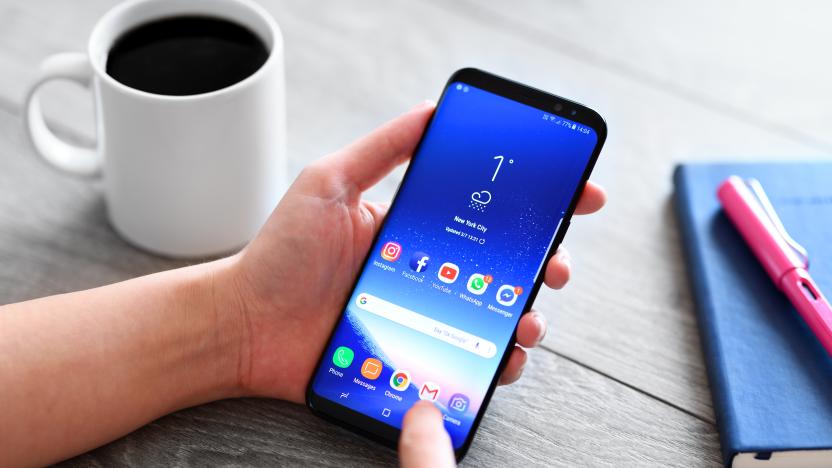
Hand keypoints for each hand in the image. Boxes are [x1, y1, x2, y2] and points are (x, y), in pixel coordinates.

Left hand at [219, 101, 605, 402]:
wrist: (246, 324)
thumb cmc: (281, 255)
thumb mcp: (330, 183)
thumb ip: (381, 148)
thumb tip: (432, 110)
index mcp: (415, 226)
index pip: (486, 211)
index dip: (535, 203)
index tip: (576, 195)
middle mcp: (428, 269)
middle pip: (505, 266)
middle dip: (545, 263)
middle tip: (554, 265)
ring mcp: (425, 314)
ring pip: (497, 315)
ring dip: (528, 316)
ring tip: (528, 317)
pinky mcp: (416, 354)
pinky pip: (470, 359)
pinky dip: (498, 361)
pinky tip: (503, 356)